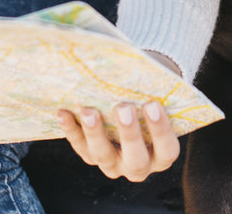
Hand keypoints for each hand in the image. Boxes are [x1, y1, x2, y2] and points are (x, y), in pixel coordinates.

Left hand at [58, 99, 179, 181]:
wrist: (131, 114)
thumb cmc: (148, 104)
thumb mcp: (154, 101)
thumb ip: (151, 92)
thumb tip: (136, 65)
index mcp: (162, 155)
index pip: (167, 148)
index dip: (161, 129)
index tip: (153, 104)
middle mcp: (139, 166)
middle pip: (136, 159)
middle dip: (129, 134)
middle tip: (123, 108)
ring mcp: (114, 164)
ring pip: (103, 156)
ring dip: (95, 133)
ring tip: (89, 111)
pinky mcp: (92, 157)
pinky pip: (80, 147)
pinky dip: (71, 130)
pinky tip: (64, 113)